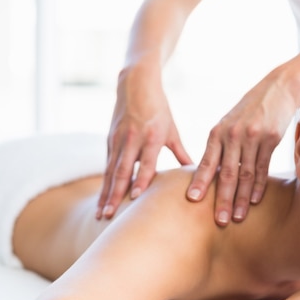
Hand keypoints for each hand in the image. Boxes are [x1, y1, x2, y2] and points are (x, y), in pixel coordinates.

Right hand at [97, 67, 191, 219]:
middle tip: (110, 216)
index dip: (141, 180)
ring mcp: (118, 140)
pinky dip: (104, 184)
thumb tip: (198, 173)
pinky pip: (106, 166)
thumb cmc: (159, 109)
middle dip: (115, 195)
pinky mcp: (109, 141)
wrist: (135, 84)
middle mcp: (132, 139)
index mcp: (151, 137)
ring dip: (105, 194)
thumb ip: (182, 153)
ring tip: (102, 215)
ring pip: (110, 172)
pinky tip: (102, 200)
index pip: (145, 163)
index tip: (136, 198)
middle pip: (122, 171)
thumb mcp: (172, 130)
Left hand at [186, 70, 297, 225]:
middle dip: (222, 199)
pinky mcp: (271, 139)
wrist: (277, 89)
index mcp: (217, 132)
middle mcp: (233, 135)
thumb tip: (209, 174)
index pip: (207, 162)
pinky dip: (258, 186)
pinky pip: (262, 167)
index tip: (192, 200)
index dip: (200, 182)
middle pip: (226, 173)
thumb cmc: (249, 110)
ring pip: (245, 174)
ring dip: (241, 198)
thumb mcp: (229, 123)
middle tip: (219, 220)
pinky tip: (254, 201)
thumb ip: (219, 146)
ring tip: (237, 217)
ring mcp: (252, 137)